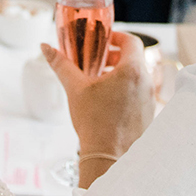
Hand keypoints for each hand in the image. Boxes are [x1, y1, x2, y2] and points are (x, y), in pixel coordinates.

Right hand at [43, 30, 154, 164]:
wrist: (109, 158)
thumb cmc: (94, 123)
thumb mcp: (75, 89)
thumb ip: (61, 65)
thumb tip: (46, 48)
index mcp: (132, 71)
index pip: (132, 41)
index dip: (117, 37)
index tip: (103, 41)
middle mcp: (146, 83)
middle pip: (135, 59)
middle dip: (116, 57)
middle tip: (98, 62)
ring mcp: (150, 100)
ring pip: (138, 77)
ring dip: (121, 75)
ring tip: (100, 83)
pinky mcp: (150, 115)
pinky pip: (140, 94)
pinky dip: (127, 91)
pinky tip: (109, 103)